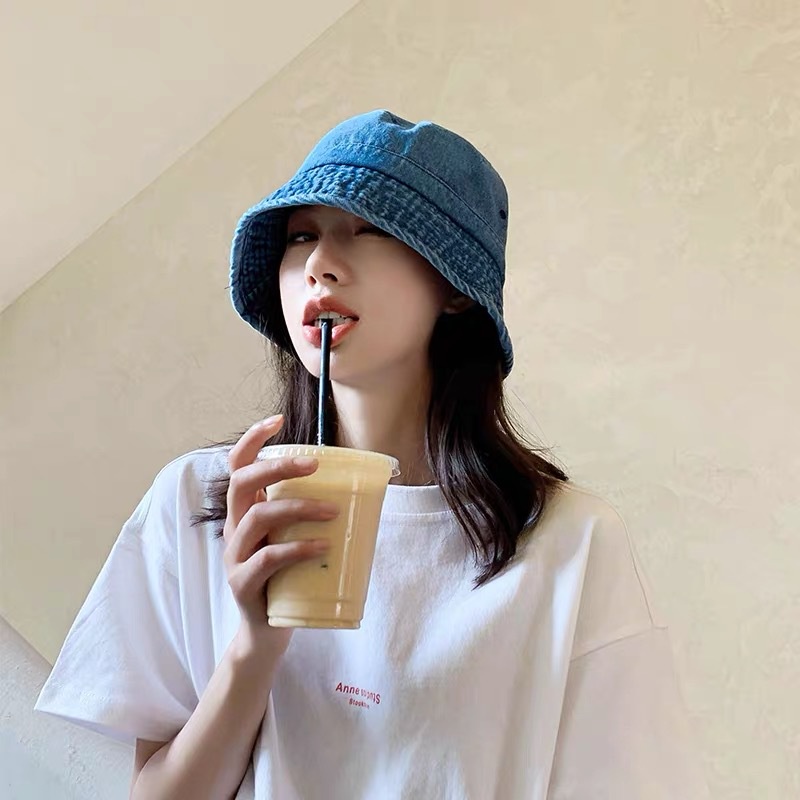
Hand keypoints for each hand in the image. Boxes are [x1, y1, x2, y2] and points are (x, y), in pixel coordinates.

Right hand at [222, 415, 336, 652]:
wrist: (266, 634)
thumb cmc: (285, 580)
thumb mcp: (292, 540)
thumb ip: (308, 516)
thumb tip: (357, 492)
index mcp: (245, 513)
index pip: (238, 466)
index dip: (252, 440)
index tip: (278, 420)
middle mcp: (234, 529)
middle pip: (242, 483)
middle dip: (278, 467)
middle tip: (313, 465)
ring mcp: (235, 557)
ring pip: (258, 517)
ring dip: (299, 508)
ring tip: (332, 511)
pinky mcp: (243, 585)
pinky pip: (268, 559)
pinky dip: (298, 549)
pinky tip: (323, 547)